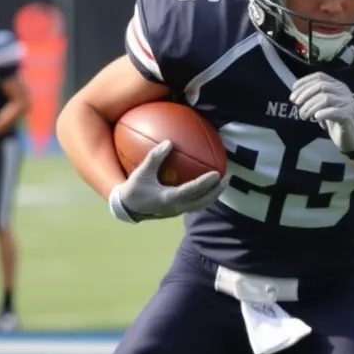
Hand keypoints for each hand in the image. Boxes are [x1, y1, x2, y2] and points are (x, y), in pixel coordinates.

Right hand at [108, 139, 226, 222]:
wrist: (127, 208)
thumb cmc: (134, 190)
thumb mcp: (142, 172)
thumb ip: (155, 157)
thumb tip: (169, 142)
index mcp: (169, 198)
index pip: (192, 190)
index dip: (205, 183)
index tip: (216, 174)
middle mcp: (176, 207)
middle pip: (202, 201)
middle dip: (216, 190)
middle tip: (227, 178)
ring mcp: (178, 211)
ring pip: (201, 205)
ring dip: (213, 195)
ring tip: (222, 184)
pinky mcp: (177, 211)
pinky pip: (195, 205)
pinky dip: (204, 197)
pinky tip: (208, 188)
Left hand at [290, 72, 353, 157]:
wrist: (350, 138)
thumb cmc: (334, 121)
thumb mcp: (323, 107)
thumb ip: (313, 98)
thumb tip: (295, 95)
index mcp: (337, 86)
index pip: (320, 77)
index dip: (304, 82)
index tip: (293, 93)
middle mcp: (344, 91)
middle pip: (321, 86)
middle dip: (305, 95)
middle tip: (297, 105)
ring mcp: (347, 102)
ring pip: (325, 98)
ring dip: (310, 107)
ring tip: (303, 116)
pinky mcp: (348, 115)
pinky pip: (333, 111)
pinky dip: (322, 113)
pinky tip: (315, 117)